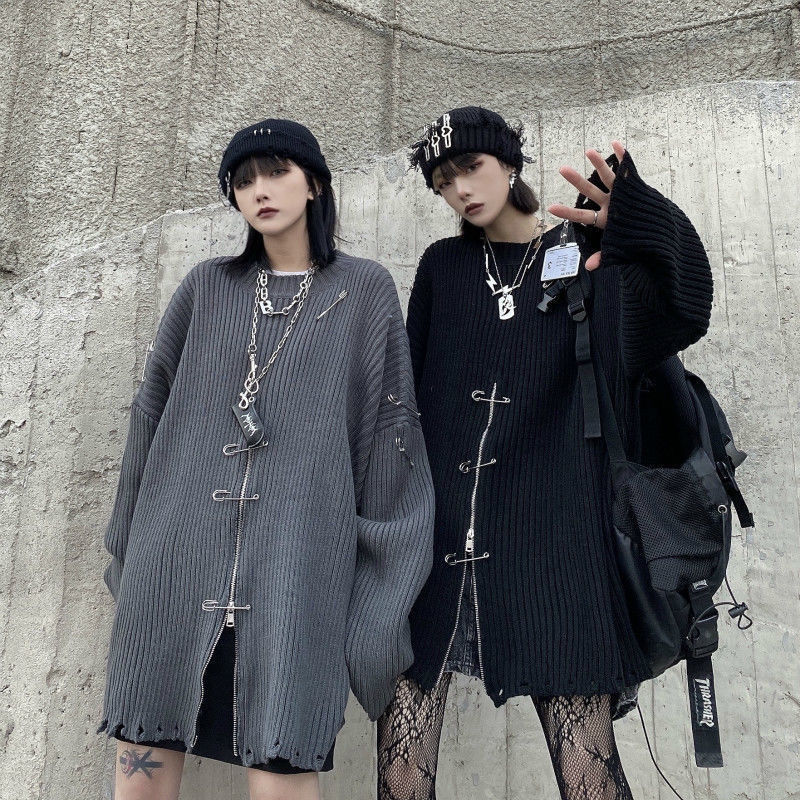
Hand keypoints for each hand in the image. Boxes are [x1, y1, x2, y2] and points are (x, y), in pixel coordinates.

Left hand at [547, 140, 625, 270]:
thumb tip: (589, 267)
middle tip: (562, 168)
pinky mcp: (635, 187)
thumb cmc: (637, 242)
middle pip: (590, 191)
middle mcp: (609, 204)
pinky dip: (624, 157)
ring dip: (599, 164)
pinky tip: (617, 144)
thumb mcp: (620, 250)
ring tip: (589, 151)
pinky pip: (628, 170)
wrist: (660, 234)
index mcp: (604, 220)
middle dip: (577, 180)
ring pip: (608, 177)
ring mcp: (621, 194)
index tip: (550, 207)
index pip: (582, 216)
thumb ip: (604, 256)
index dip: (567, 212)